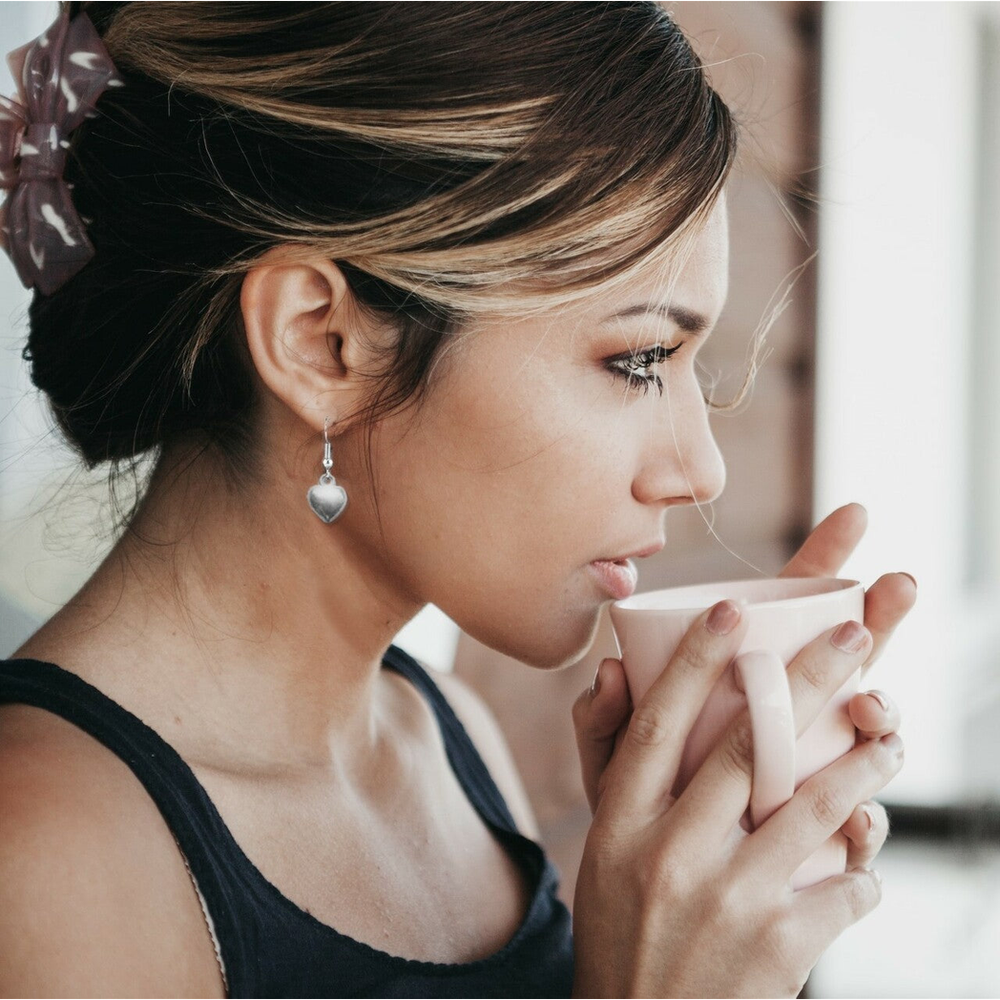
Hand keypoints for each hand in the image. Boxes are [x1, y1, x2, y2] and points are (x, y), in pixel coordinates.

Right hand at [570, 597, 904, 998]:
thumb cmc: (624, 925)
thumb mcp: (602, 848)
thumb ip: (606, 758)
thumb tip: (613, 670)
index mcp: (620, 824)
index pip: (659, 724)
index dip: (695, 662)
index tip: (732, 609)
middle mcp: (669, 854)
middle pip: (746, 748)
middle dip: (807, 681)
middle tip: (854, 635)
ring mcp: (728, 902)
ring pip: (813, 808)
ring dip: (864, 766)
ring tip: (891, 737)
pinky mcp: (779, 949)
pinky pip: (844, 888)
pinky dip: (862, 869)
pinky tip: (862, 862)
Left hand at [574, 502, 915, 816]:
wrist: (652, 912)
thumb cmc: (634, 820)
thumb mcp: (608, 769)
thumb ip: (601, 722)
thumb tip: (606, 672)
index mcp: (740, 687)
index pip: (785, 613)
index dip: (822, 562)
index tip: (856, 515)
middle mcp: (786, 720)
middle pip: (842, 659)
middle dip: (877, 618)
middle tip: (900, 584)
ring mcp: (812, 773)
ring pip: (866, 732)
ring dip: (880, 710)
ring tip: (870, 707)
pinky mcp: (822, 839)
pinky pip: (857, 825)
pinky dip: (866, 822)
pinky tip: (861, 820)